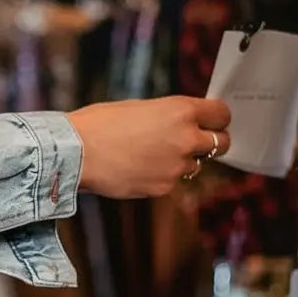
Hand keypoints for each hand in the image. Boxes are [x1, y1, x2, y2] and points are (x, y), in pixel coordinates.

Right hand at [67, 97, 230, 198]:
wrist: (76, 154)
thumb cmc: (99, 126)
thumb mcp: (140, 108)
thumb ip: (168, 116)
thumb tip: (181, 125)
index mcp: (181, 110)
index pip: (222, 115)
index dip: (215, 119)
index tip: (209, 123)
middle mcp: (186, 138)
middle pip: (221, 143)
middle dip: (210, 143)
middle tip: (193, 144)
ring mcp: (176, 166)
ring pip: (195, 166)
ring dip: (181, 162)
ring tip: (152, 158)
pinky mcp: (162, 188)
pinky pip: (172, 183)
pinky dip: (160, 178)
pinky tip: (138, 170)